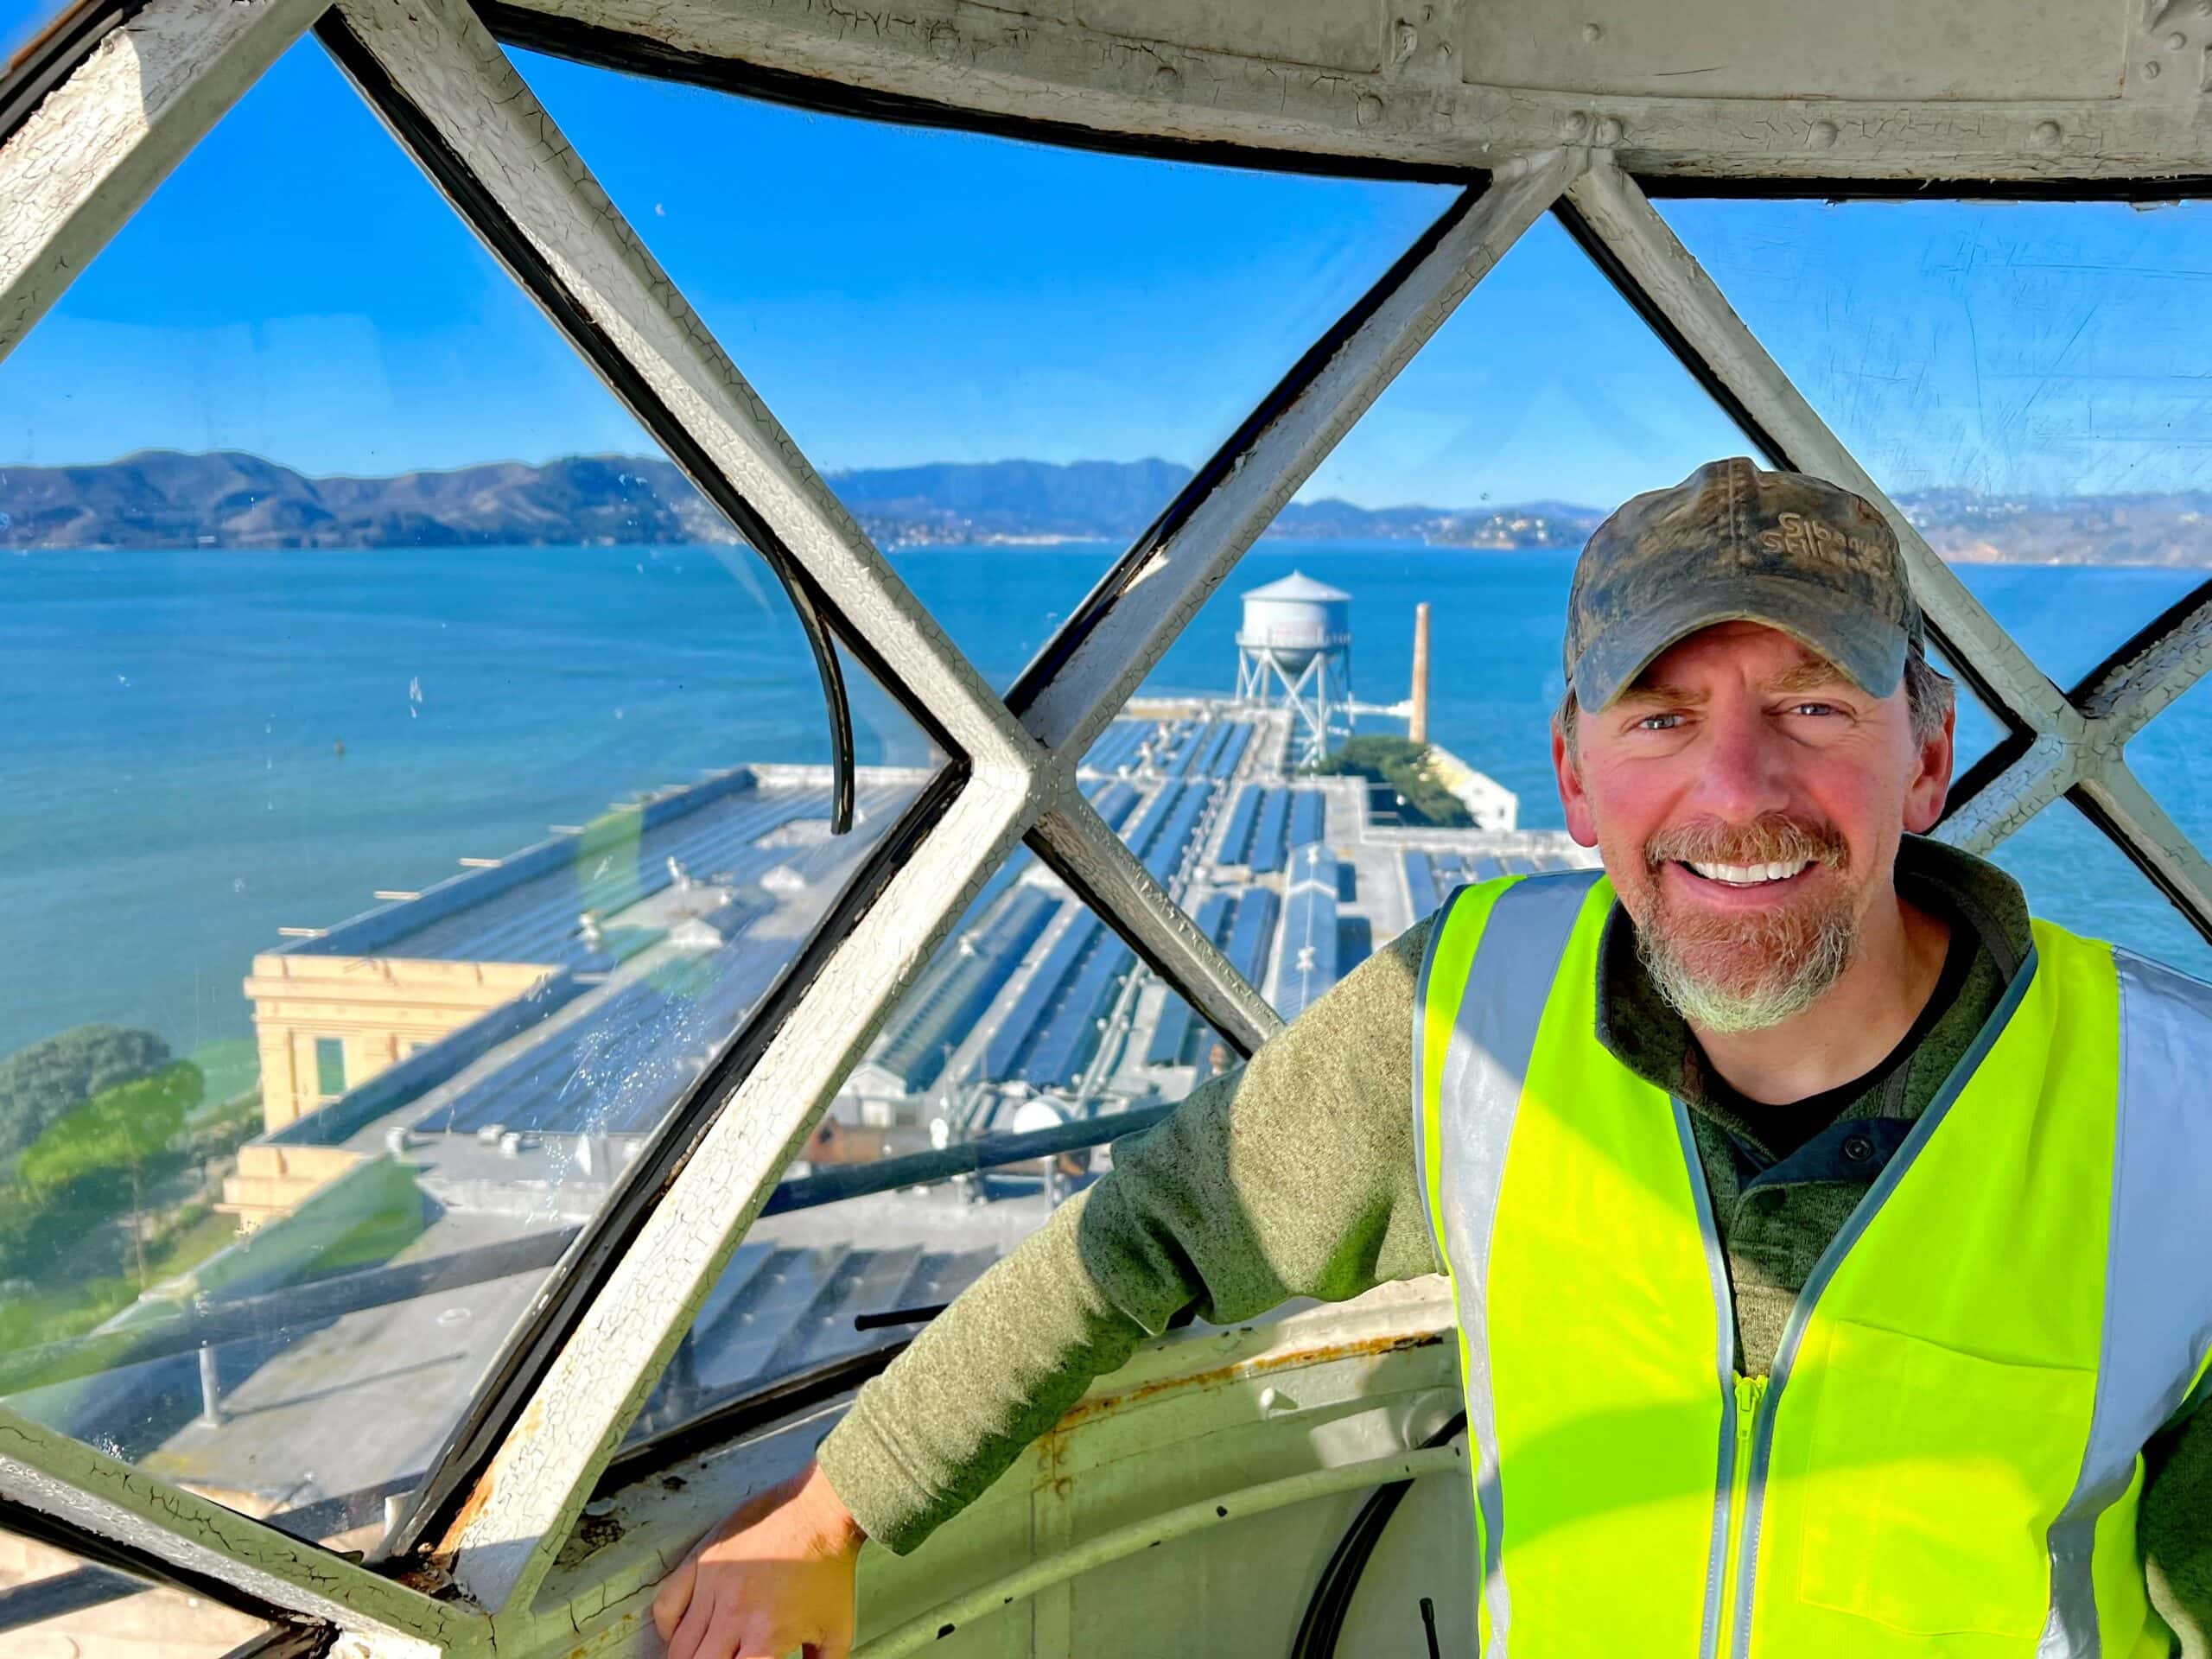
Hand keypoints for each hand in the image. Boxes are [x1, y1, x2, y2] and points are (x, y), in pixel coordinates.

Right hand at [652, 1460, 864, 1658]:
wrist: (819, 1510)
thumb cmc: (829, 1568)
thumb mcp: (837, 1630)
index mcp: (765, 1637)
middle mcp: (733, 1615)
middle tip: (724, 1658)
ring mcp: (712, 1585)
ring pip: (678, 1645)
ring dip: (688, 1656)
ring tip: (706, 1653)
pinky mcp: (701, 1561)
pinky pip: (665, 1603)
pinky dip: (667, 1626)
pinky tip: (682, 1633)